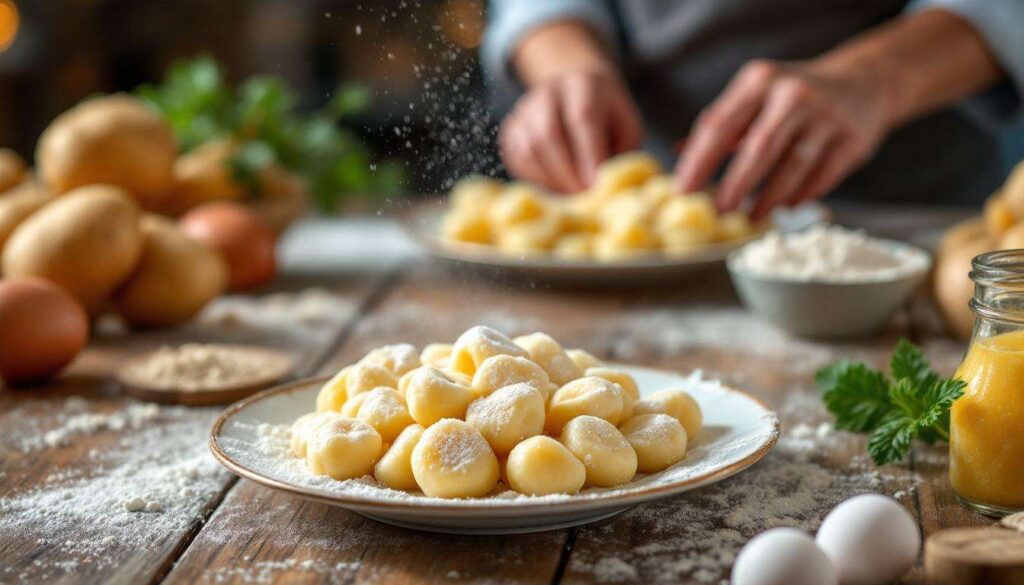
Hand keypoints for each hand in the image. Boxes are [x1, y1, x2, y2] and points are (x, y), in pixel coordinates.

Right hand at [499, 69, 642, 192]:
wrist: (575, 89)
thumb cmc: (608, 116)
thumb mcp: (627, 126)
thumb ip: (621, 153)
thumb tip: (606, 186)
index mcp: (584, 84)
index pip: (582, 117)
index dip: (588, 154)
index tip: (596, 185)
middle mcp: (549, 92)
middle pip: (548, 133)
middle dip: (566, 173)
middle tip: (582, 197)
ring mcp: (525, 109)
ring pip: (528, 149)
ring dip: (550, 179)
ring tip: (570, 193)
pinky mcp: (511, 128)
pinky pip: (517, 159)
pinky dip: (535, 178)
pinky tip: (554, 185)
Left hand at [674, 59, 890, 219]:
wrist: (864, 82)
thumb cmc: (794, 95)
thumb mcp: (756, 94)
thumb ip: (721, 123)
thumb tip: (679, 155)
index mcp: (760, 81)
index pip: (721, 123)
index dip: (699, 160)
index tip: (683, 189)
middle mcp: (793, 95)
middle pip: (759, 148)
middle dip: (735, 184)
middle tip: (717, 211)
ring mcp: (827, 117)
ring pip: (793, 167)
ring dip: (768, 198)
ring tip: (750, 218)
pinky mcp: (852, 140)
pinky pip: (821, 177)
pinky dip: (800, 196)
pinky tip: (784, 207)